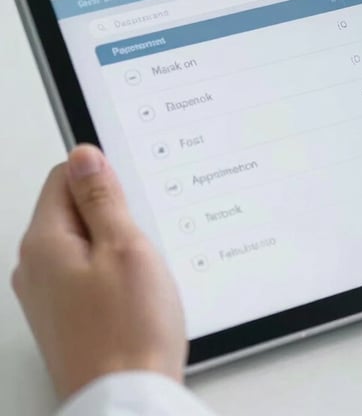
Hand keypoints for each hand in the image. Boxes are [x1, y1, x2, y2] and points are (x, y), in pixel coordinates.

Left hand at [12, 145, 186, 400]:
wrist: (126, 401)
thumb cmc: (129, 330)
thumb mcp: (125, 246)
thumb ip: (102, 197)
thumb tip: (85, 156)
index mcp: (45, 242)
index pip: (65, 176)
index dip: (104, 177)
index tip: (130, 196)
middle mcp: (34, 267)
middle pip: (73, 209)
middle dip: (113, 214)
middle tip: (140, 240)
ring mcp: (47, 294)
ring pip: (84, 241)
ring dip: (115, 244)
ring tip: (140, 272)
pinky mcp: (64, 314)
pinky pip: (87, 272)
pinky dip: (112, 272)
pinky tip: (134, 293)